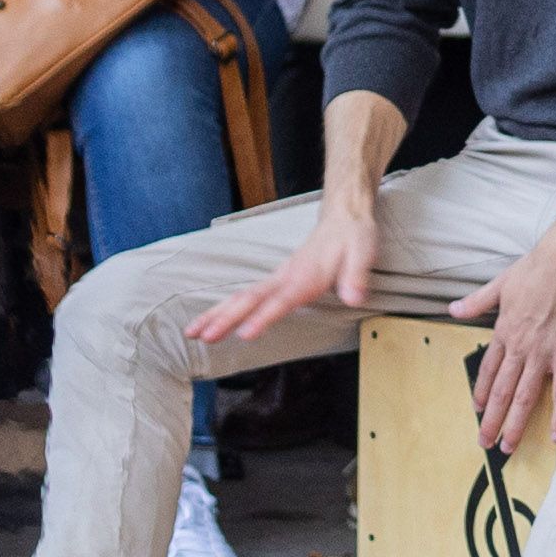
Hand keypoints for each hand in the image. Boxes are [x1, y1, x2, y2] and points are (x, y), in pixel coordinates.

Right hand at [190, 203, 378, 343]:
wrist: (344, 220)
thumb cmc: (353, 239)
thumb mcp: (363, 254)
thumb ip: (356, 277)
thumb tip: (353, 297)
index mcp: (305, 276)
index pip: (281, 300)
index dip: (263, 317)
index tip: (245, 333)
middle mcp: (285, 278)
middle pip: (249, 300)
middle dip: (224, 318)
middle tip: (202, 336)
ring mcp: (278, 279)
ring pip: (241, 298)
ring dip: (215, 314)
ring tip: (192, 332)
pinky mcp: (277, 281)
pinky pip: (246, 297)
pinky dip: (226, 309)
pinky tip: (211, 320)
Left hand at [450, 229, 555, 452]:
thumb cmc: (535, 269)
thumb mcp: (498, 284)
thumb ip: (476, 302)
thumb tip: (453, 309)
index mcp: (504, 332)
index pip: (489, 371)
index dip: (482, 392)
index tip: (478, 410)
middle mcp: (520, 348)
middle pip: (503, 392)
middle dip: (493, 421)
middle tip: (485, 443)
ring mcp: (542, 353)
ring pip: (526, 397)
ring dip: (516, 424)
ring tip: (509, 447)